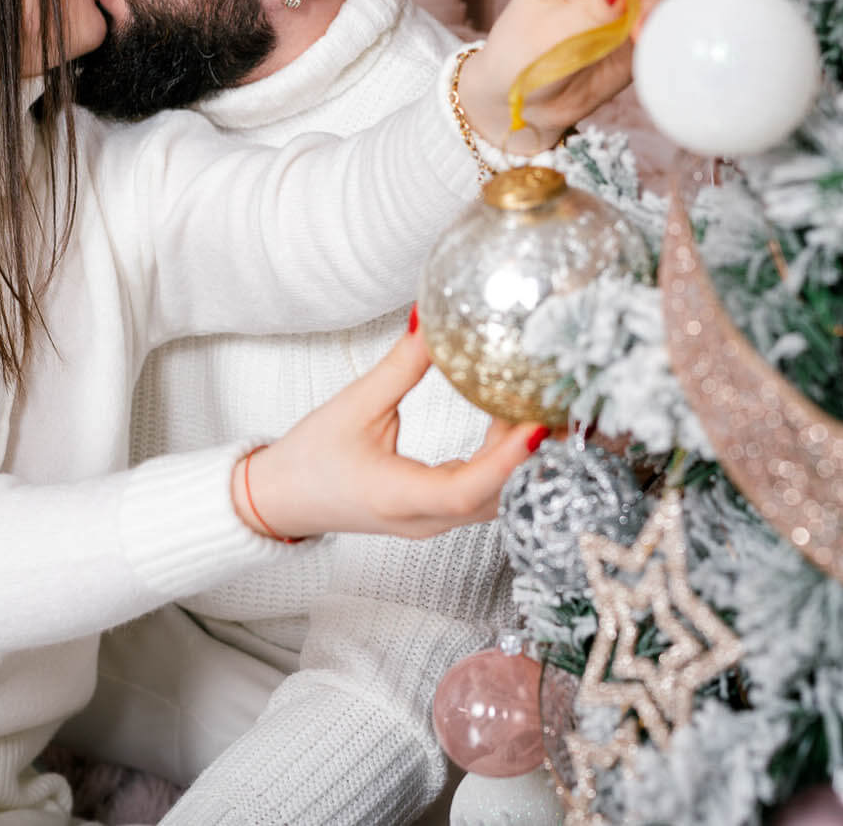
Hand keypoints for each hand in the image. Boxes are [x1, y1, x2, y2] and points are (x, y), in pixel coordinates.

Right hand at [238, 329, 542, 540]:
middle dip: (533, 455)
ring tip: (541, 406)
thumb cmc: (310, 459)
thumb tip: (431, 320)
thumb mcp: (354, 405)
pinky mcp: (433, 513)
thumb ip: (401, 366)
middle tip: (561, 406)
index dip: (507, 461)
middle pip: (496, 497)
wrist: (280, 500)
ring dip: (521, 458)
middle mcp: (424, 519)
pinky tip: (507, 420)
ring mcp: (431, 521)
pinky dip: (502, 460)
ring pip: (494, 498)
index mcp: (399, 496)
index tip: (538, 426)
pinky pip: (482, 492)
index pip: (467, 490)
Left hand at [458, 0, 672, 153]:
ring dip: (668, 10)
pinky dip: (677, 28)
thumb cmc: (523, 58)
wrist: (529, 103)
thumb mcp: (548, 34)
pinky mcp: (647, 26)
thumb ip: (589, 13)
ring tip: (643, 41)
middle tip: (636, 28)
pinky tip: (657, 46)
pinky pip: (678, 16)